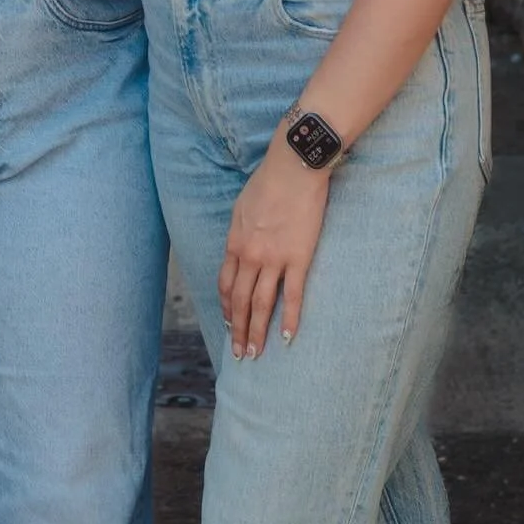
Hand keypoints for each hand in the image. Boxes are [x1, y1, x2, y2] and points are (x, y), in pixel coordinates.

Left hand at [218, 131, 331, 359]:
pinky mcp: (298, 259)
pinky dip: (289, 320)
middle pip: (239, 300)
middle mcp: (249, 255)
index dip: (226, 308)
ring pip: (261, 304)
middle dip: (238, 329)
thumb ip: (239, 232)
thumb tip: (238, 249)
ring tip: (256, 354)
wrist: (293, 169)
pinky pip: (292, 296)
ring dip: (257, 332)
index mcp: (234, 242)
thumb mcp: (241, 207)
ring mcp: (273, 259)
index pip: (225, 284)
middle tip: (240, 353)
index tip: (229, 324)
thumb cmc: (267, 183)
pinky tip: (287, 338)